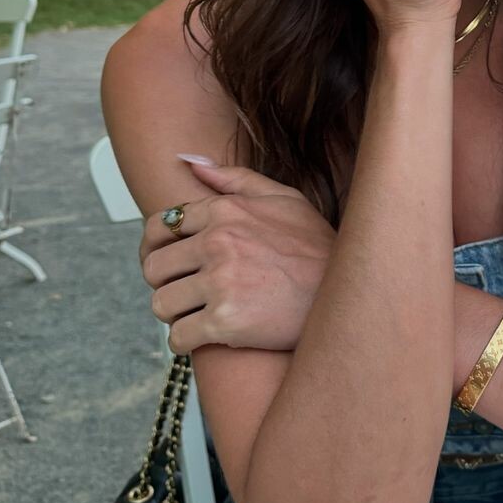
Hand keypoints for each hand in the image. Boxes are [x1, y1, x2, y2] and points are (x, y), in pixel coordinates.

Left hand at [140, 161, 335, 352]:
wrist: (348, 292)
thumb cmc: (315, 245)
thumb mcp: (282, 198)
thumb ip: (232, 177)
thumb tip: (187, 160)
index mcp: (225, 210)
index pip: (160, 226)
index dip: (161, 247)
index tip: (175, 263)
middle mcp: (218, 242)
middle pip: (154, 267)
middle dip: (167, 282)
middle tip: (188, 292)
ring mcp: (220, 282)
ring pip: (161, 304)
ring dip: (176, 314)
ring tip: (198, 314)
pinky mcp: (225, 322)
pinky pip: (179, 337)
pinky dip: (187, 342)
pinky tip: (207, 336)